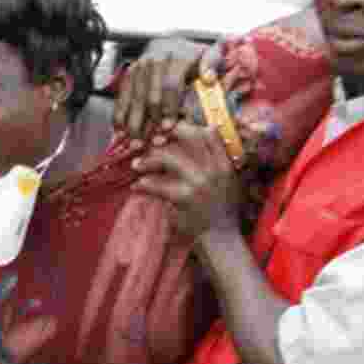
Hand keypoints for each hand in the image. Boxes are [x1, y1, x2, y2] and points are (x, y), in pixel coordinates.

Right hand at [113, 37, 222, 141]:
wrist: (174, 43)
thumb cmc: (194, 55)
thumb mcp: (210, 55)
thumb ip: (212, 64)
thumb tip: (208, 77)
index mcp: (177, 56)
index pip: (171, 85)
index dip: (169, 108)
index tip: (168, 127)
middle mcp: (156, 59)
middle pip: (150, 94)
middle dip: (149, 121)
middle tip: (150, 141)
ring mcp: (140, 65)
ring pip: (134, 97)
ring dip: (133, 122)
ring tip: (135, 142)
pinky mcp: (130, 71)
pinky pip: (123, 94)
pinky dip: (120, 113)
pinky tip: (120, 129)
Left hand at [132, 121, 244, 239]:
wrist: (221, 238)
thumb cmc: (220, 209)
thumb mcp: (227, 181)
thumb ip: (215, 159)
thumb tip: (201, 132)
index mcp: (224, 163)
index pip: (207, 133)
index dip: (186, 126)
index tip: (168, 128)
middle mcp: (214, 168)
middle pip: (186, 138)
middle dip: (164, 138)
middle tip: (148, 143)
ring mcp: (200, 182)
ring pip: (168, 158)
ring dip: (148, 160)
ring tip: (136, 165)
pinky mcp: (185, 197)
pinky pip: (158, 184)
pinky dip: (144, 184)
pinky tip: (137, 186)